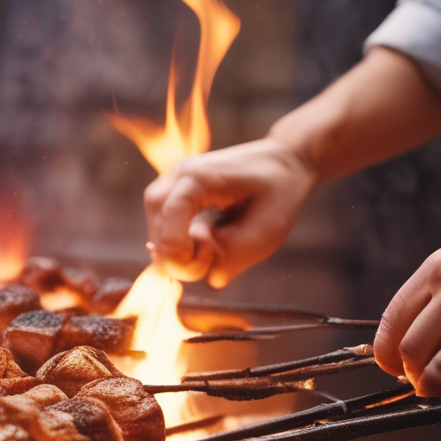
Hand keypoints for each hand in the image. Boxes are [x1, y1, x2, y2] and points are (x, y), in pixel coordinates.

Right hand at [143, 138, 317, 285]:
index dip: (183, 256)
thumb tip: (213, 279)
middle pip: (158, 238)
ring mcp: (169, 189)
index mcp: (197, 177)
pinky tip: (209, 236)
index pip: (168, 227)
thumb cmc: (280, 190)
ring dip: (186, 254)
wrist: (282, 161)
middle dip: (186, 258)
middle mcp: (174, 179)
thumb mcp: (269, 227)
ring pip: (159, 241)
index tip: (213, 257)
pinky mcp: (171, 201)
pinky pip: (166, 238)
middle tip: (222, 249)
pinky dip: (185, 248)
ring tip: (218, 240)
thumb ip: (238, 256)